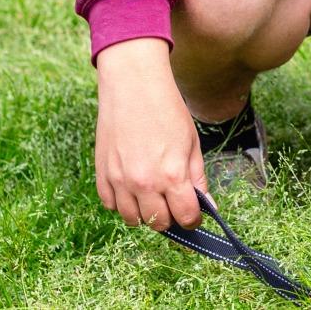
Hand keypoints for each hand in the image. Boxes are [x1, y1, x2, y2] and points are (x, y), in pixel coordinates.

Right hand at [95, 37, 208, 231]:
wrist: (134, 86)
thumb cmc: (167, 110)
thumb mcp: (192, 141)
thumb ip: (198, 176)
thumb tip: (208, 205)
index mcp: (172, 174)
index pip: (185, 217)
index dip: (193, 218)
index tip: (194, 213)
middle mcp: (145, 184)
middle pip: (159, 223)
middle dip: (171, 217)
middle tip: (174, 200)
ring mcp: (120, 182)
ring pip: (133, 220)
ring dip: (146, 212)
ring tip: (153, 193)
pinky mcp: (102, 176)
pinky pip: (111, 206)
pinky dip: (123, 203)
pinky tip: (133, 186)